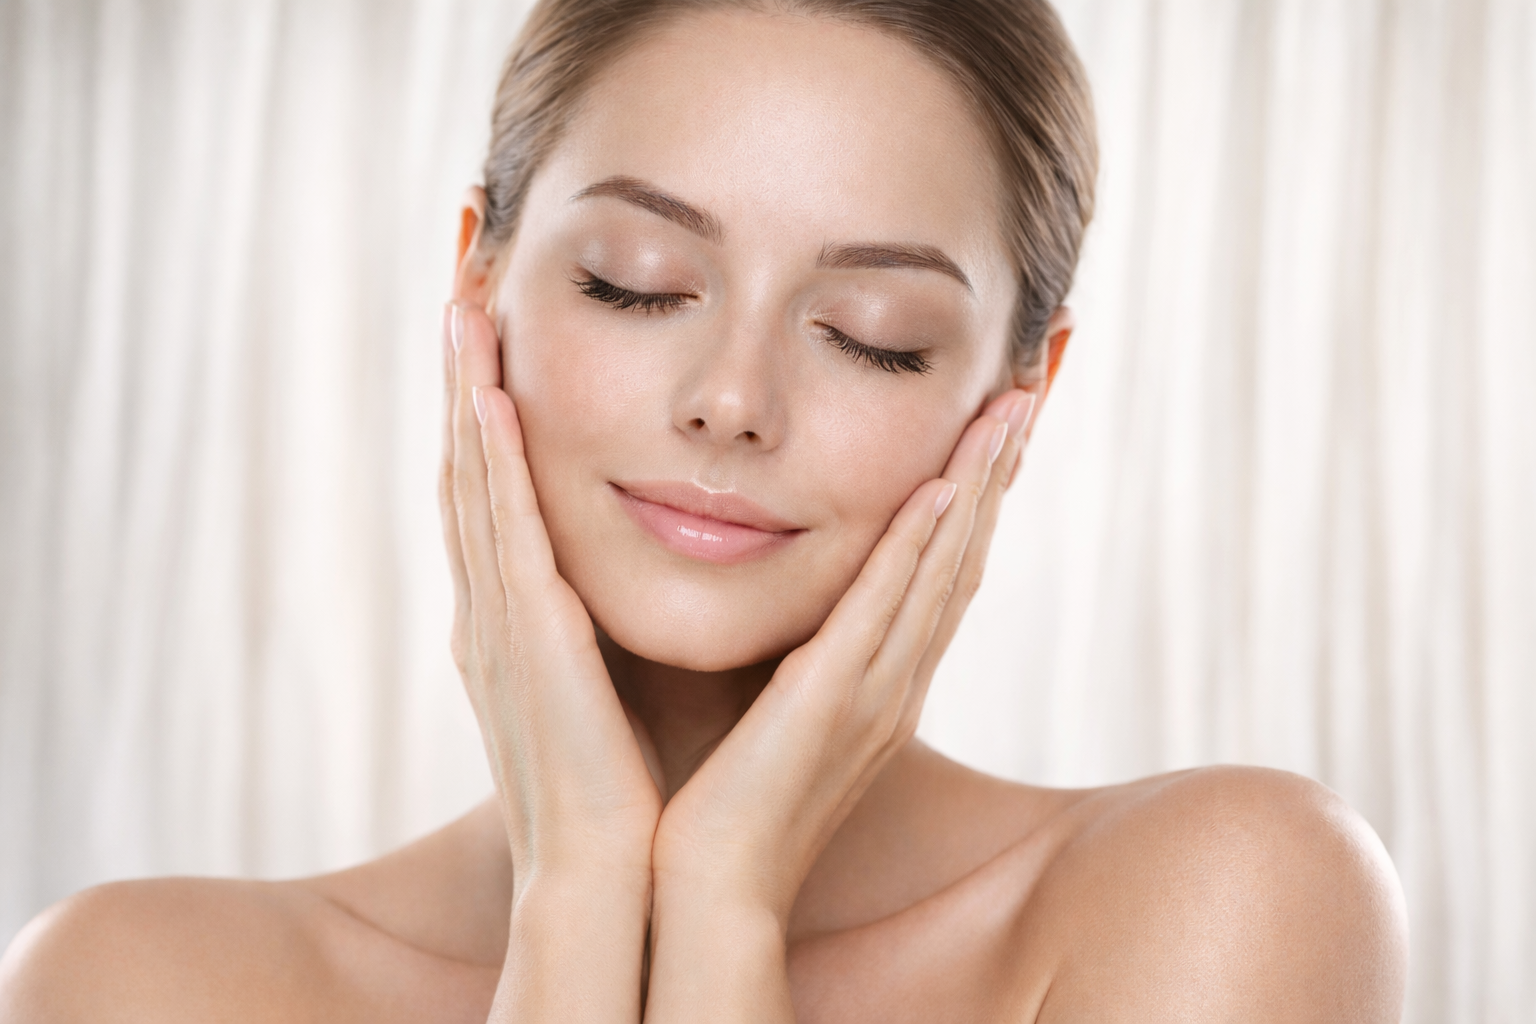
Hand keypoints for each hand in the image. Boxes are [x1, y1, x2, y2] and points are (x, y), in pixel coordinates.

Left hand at [643, 388, 1034, 1017]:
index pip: (944, 573)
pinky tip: (941, 488)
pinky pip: (886, 608)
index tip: (993, 432)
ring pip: (942, 569)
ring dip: (977, 487)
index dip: (976, 500)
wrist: (712, 879)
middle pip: (963, 557)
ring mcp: (877, 691)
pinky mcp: (835, 699)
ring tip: (1007, 412)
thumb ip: (803, 652)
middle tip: (1025, 396)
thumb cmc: (729, 794)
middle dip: (996, 474)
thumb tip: (797, 597)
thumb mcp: (781, 707)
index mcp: (885, 681)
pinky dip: (918, 546)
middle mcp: (898, 680)